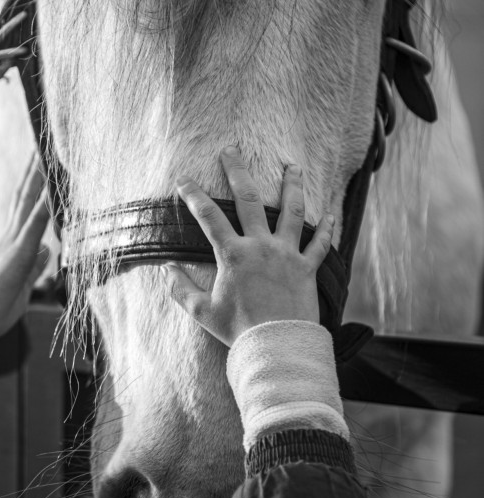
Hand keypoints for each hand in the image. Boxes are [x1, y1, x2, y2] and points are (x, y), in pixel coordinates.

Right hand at [0, 160, 50, 382]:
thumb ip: (35, 264)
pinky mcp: (16, 257)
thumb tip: (47, 250)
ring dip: (40, 177)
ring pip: (28, 202)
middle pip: (27, 193)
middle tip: (43, 138)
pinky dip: (41, 208)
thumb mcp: (23, 281)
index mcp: (15, 242)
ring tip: (48, 151)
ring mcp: (13, 244)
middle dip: (37, 166)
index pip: (29, 204)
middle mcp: (13, 236)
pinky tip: (50, 192)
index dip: (38, 181)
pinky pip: (32, 228)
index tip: (45, 157)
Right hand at [160, 147, 334, 346]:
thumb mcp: (202, 312)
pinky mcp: (308, 268)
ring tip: (292, 166)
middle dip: (238, 172)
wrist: (278, 347)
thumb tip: (167, 270)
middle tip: (231, 151)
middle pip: (249, 200)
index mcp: (233, 255)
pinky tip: (331, 213)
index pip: (208, 217)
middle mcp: (261, 246)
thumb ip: (181, 289)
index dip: (193, 196)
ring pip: (292, 211)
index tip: (183, 180)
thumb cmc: (239, 331)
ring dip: (292, 185)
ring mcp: (288, 255)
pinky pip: (321, 244)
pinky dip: (328, 228)